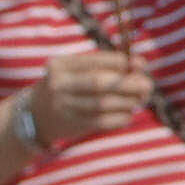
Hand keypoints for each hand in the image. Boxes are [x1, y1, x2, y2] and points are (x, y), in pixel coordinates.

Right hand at [19, 45, 151, 146]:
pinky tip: (128, 114)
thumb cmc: (69, 87)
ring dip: (129, 102)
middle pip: (100, 83)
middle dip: (129, 84)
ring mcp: (64, 106)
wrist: (37, 114)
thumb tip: (140, 64)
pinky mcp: (73, 124)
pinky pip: (104, 121)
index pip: (95, 60)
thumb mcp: (77, 72)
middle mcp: (59, 84)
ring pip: (105, 103)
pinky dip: (122, 117)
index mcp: (60, 65)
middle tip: (147, 85)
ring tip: (139, 100)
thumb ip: (106, 67)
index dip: (122, 62)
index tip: (140, 64)